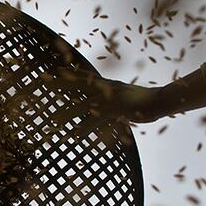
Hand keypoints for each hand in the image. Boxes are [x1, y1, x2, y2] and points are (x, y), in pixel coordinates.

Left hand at [49, 67, 164, 126]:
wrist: (161, 100)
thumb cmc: (144, 100)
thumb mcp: (126, 94)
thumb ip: (115, 96)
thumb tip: (107, 101)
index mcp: (109, 84)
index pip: (85, 76)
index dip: (70, 73)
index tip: (55, 71)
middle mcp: (107, 88)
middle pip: (79, 84)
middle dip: (61, 84)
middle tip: (44, 83)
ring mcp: (111, 98)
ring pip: (84, 105)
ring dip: (68, 113)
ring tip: (53, 120)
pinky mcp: (117, 110)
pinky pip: (98, 121)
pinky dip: (86, 128)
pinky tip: (75, 135)